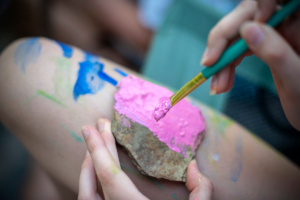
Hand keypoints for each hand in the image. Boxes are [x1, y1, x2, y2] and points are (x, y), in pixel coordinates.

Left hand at [78, 118, 212, 199]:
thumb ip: (200, 191)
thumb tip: (193, 166)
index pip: (110, 175)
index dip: (99, 148)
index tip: (92, 126)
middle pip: (94, 181)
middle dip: (94, 151)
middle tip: (95, 129)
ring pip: (86, 195)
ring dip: (88, 170)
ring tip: (93, 151)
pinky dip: (90, 186)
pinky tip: (97, 179)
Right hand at [202, 0, 299, 129]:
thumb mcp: (296, 80)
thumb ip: (276, 53)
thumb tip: (248, 29)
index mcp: (298, 24)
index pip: (263, 5)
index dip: (243, 18)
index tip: (232, 41)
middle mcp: (285, 22)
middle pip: (245, 19)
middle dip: (224, 44)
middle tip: (209, 67)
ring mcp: (274, 32)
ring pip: (237, 36)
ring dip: (222, 60)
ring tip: (217, 86)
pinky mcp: (264, 44)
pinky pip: (238, 48)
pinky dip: (227, 66)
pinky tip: (222, 82)